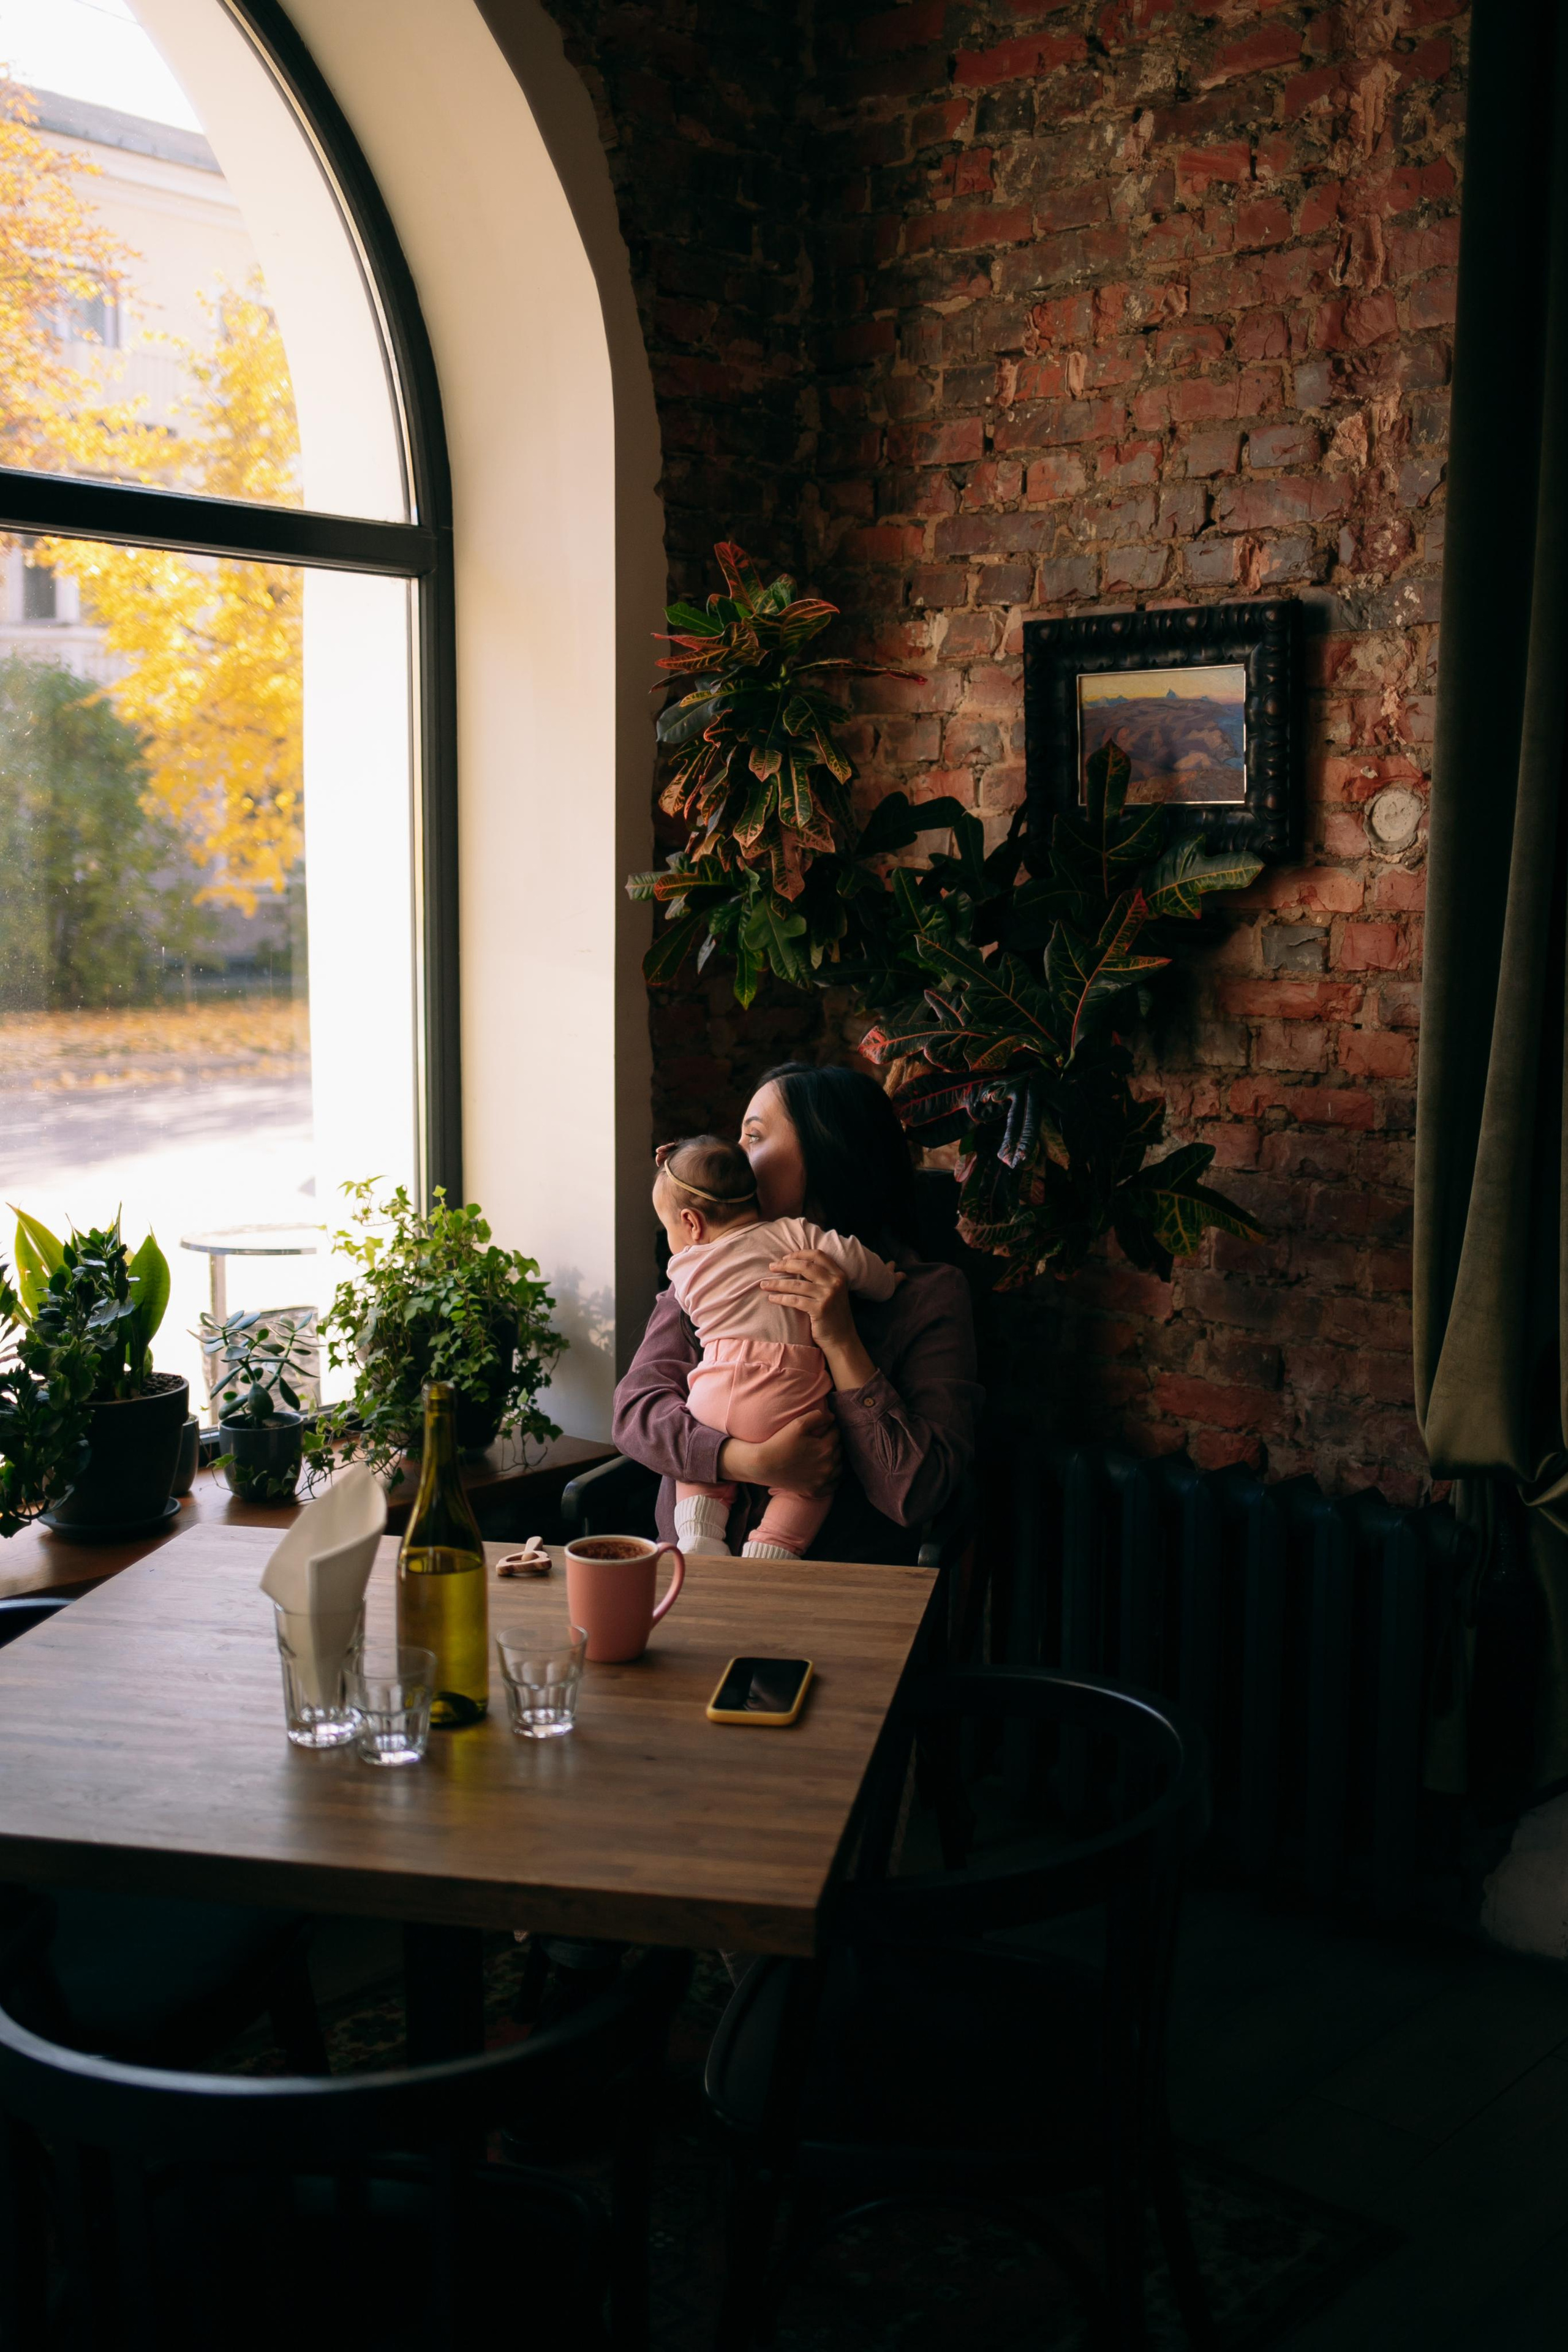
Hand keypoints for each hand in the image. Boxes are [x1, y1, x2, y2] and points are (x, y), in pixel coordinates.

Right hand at [720, 1407, 840, 1495]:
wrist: (763, 1466)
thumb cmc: (779, 1443)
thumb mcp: (798, 1424)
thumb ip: (818, 1416)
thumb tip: (832, 1417)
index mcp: (826, 1448)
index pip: (836, 1433)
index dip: (830, 1428)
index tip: (822, 1427)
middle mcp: (828, 1466)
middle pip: (839, 1450)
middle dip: (832, 1442)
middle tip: (822, 1439)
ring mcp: (822, 1481)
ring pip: (839, 1467)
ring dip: (835, 1459)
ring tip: (824, 1454)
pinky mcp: (815, 1492)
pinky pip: (833, 1485)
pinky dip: (833, 1478)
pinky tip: (827, 1471)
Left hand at [760, 1250, 857, 1351]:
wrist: (842, 1339)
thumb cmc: (833, 1314)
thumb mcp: (833, 1291)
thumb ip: (821, 1278)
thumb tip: (794, 1264)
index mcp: (839, 1274)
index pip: (818, 1255)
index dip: (799, 1253)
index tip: (784, 1257)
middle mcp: (835, 1282)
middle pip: (805, 1266)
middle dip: (785, 1265)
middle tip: (771, 1267)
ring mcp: (828, 1296)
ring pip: (796, 1284)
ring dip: (777, 1283)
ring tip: (764, 1284)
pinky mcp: (820, 1309)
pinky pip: (794, 1300)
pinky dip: (780, 1299)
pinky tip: (771, 1298)